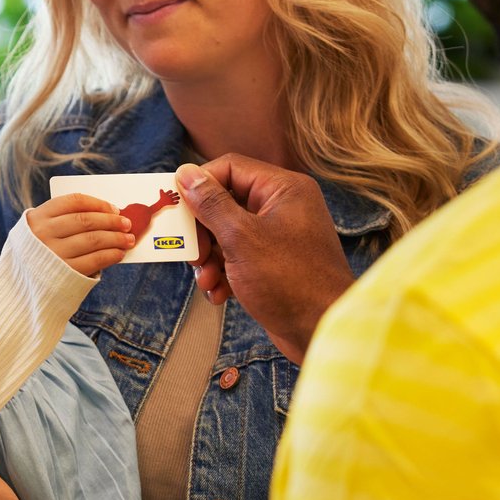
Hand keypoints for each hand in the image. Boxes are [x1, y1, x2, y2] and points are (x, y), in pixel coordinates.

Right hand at [25, 193, 133, 275]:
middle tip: (127, 223)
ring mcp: (54, 254)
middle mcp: (44, 233)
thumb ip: (66, 221)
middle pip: (86, 220)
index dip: (98, 203)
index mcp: (38, 217)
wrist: (20, 286)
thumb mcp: (42, 231)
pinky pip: (95, 260)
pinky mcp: (65, 273)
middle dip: (111, 221)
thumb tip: (109, 216)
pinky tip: (119, 253)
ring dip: (115, 238)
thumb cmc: (40, 253)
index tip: (114, 208)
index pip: (74, 201)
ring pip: (93, 239)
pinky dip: (111, 255)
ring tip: (128, 239)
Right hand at [177, 156, 355, 363]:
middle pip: (225, 203)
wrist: (322, 331)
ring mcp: (279, 237)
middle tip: (193, 253)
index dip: (200, 185)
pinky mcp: (274, 265)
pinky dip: (224, 274)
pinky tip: (219, 294)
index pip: (230, 168)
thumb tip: (186, 173)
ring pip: (228, 235)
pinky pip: (239, 259)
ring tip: (206, 279)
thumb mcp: (241, 238)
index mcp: (283, 189)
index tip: (177, 207)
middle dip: (203, 231)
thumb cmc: (290, 281)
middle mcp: (283, 207)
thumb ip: (211, 204)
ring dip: (210, 258)